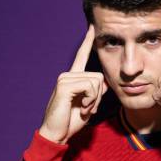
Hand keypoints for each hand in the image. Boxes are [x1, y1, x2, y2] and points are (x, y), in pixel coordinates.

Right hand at [38, 25, 107, 143]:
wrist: (56, 134)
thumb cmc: (71, 121)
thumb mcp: (88, 104)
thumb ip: (96, 91)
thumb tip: (104, 83)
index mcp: (72, 78)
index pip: (81, 55)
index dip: (87, 41)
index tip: (92, 27)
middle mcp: (67, 75)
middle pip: (99, 76)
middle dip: (98, 96)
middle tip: (87, 108)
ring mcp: (64, 79)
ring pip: (96, 82)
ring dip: (94, 100)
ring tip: (83, 109)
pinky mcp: (64, 86)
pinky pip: (90, 87)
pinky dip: (90, 101)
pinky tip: (81, 108)